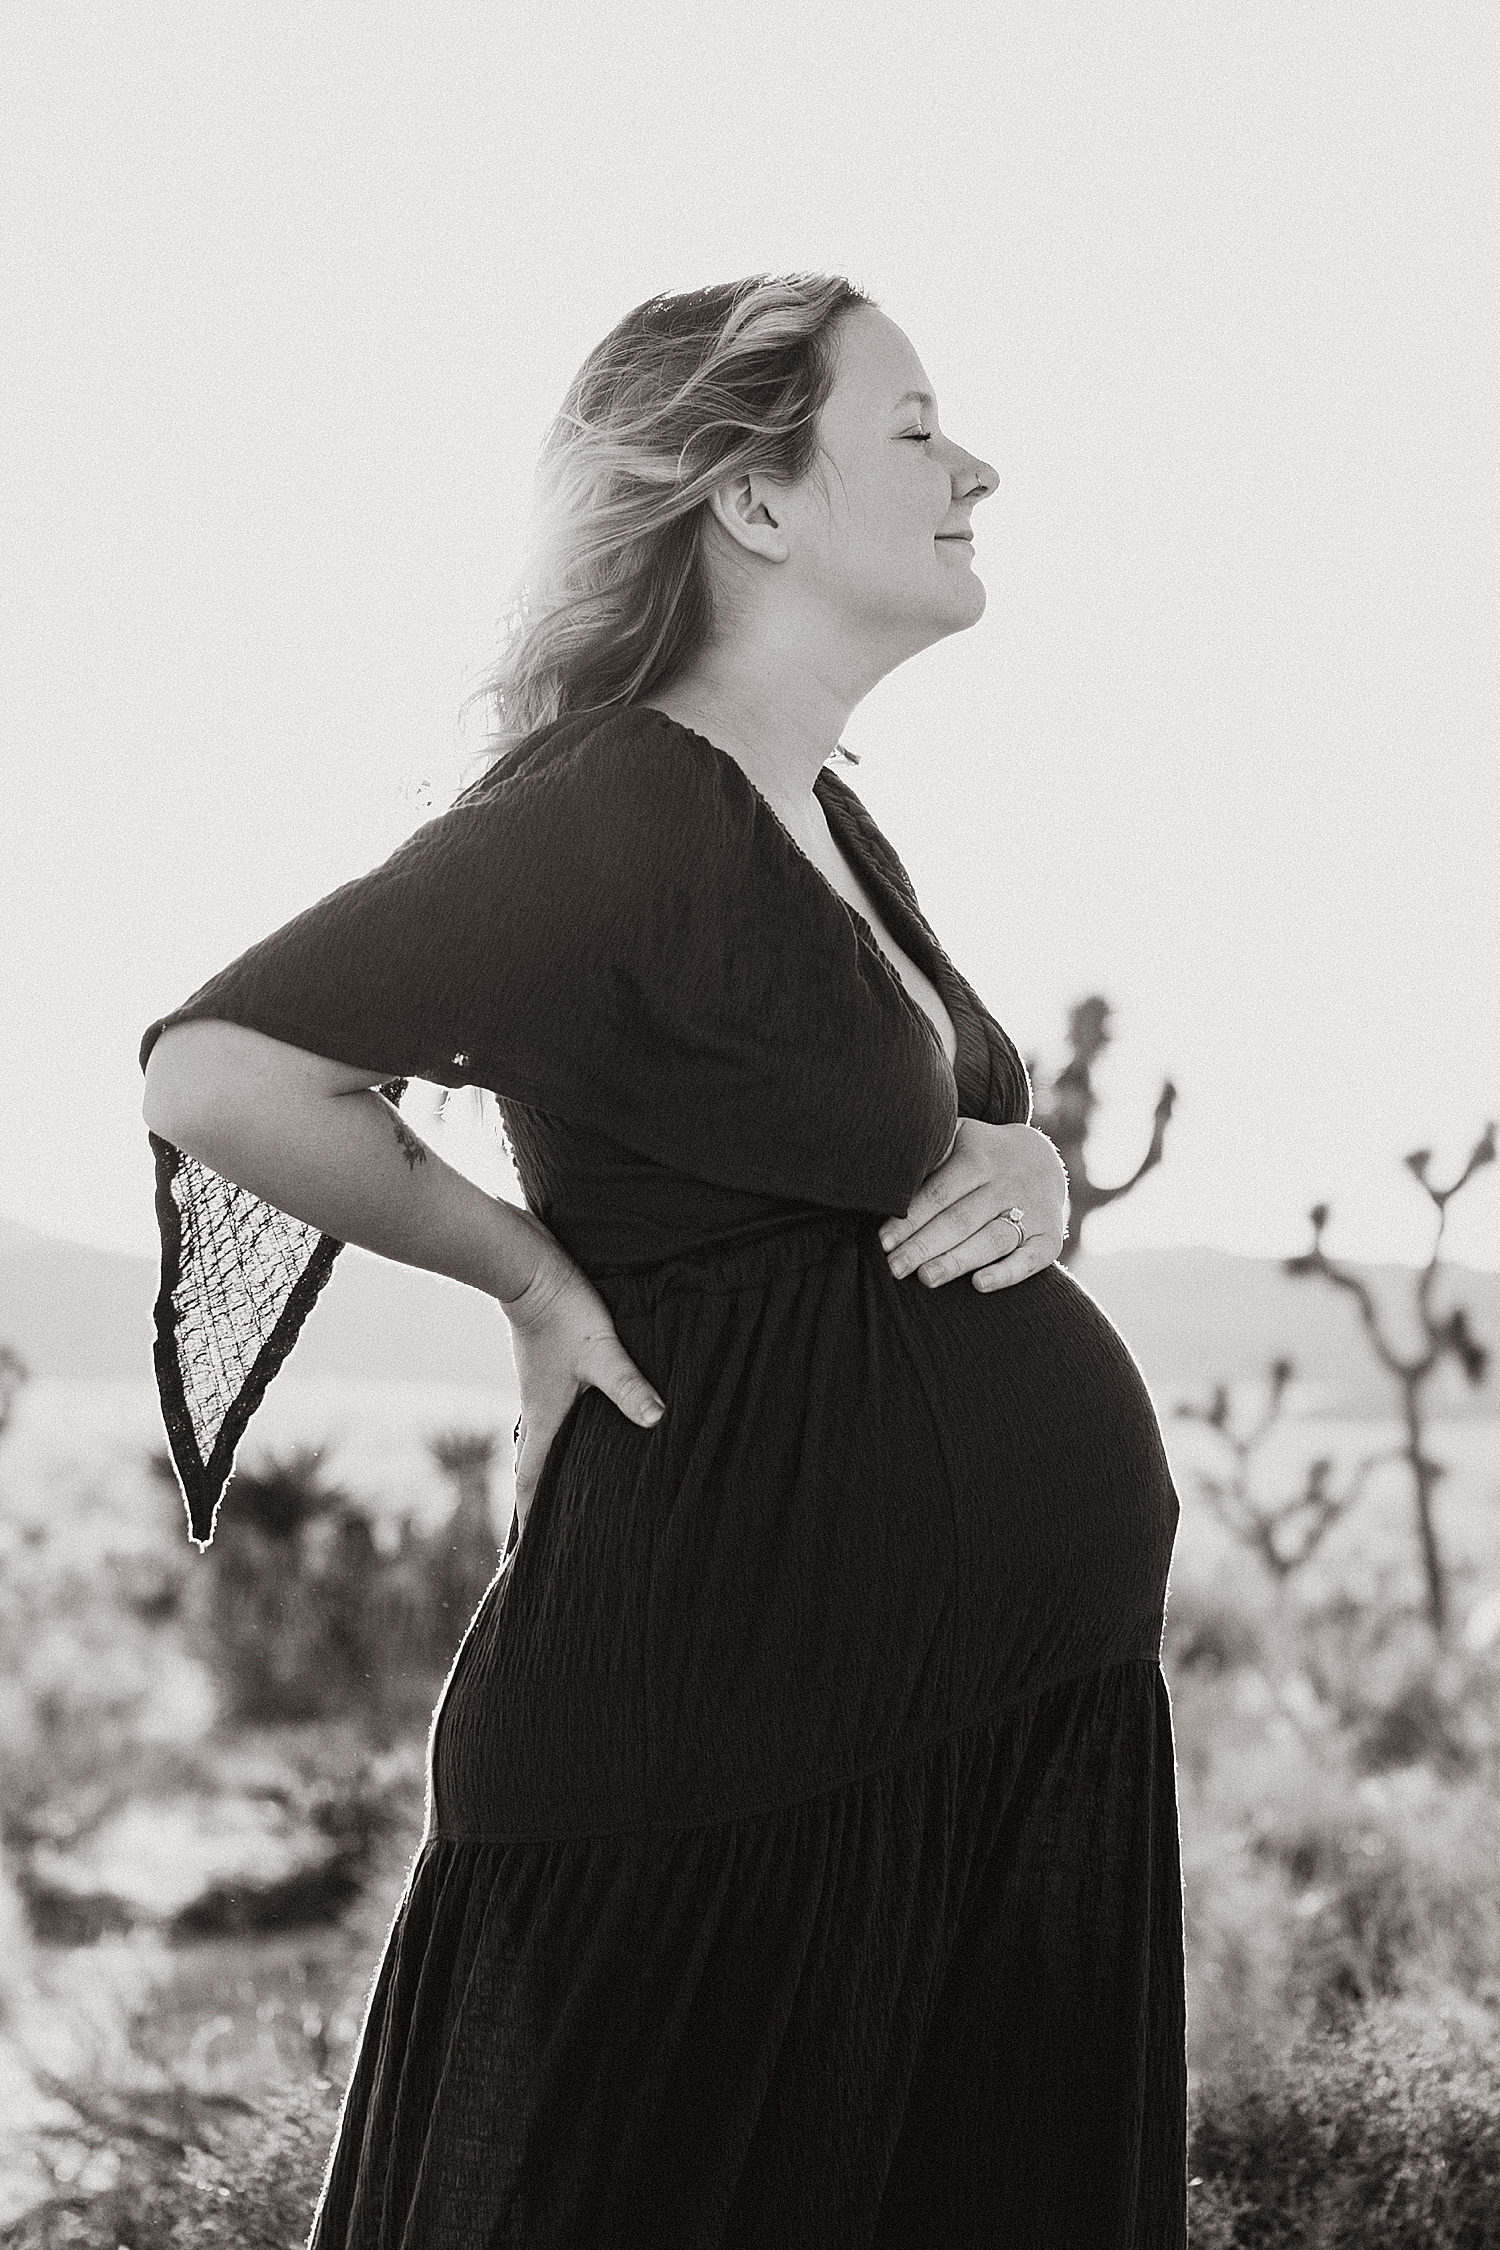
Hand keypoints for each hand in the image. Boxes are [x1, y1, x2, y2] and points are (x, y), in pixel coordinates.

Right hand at [501, 1252, 665, 1536]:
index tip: (527, 1559)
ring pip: (546, 1442)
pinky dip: (563, 1437)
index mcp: (544, 1419)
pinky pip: (555, 1417)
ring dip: (551, 1470)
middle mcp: (538, 1410)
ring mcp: (541, 1389)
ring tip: (566, 1494)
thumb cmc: (563, 1312)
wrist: (528, 1266)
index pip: (532, 1482)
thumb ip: (629, 1386)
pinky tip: (584, 1434)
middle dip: (541, 1504)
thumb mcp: (601, 1352)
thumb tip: (658, 1421)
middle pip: (536, 1468)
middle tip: (549, 1538)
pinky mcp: (550, 1368)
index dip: (531, 1519)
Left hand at [879, 1120, 1068, 1291]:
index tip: (883, 1242)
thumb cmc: (980, 1154)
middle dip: (924, 1246)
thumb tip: (883, 1175)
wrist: (1041, 1158)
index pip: (938, 1194)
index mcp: (978, 1158)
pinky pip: (1030, 1258)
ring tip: (926, 1279)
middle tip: (894, 1268)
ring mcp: (1032, 1211)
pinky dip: (1007, 1273)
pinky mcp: (1050, 1237)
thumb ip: (929, 1154)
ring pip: (991, 1239)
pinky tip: (979, 1285)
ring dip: (958, 1261)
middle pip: (960, 1220)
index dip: (910, 1220)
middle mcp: (1006, 1184)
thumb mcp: (956, 1139)